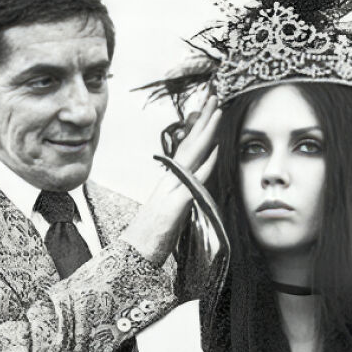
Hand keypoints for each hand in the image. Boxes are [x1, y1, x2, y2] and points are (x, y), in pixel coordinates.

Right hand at [122, 95, 220, 264]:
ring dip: (206, 132)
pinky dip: (205, 164)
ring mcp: (172, 190)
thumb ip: (181, 199)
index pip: (186, 149)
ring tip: (217, 110)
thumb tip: (193, 191)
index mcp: (169, 182)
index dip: (198, 129)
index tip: (208, 110)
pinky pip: (193, 180)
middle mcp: (169, 180)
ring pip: (192, 155)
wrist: (134, 254)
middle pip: (189, 144)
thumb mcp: (170, 213)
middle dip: (203, 119)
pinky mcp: (176, 205)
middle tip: (214, 96)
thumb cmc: (152, 238)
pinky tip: (214, 150)